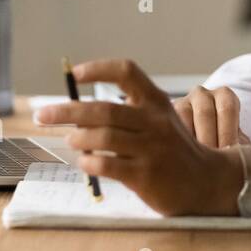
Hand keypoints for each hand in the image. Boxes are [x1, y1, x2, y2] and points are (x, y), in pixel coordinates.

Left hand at [33, 58, 242, 216]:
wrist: (206, 182)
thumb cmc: (174, 150)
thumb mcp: (160, 121)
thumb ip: (127, 113)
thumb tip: (77, 111)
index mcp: (156, 102)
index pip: (126, 72)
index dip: (98, 69)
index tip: (75, 75)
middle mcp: (154, 121)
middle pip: (103, 109)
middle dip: (67, 110)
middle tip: (44, 114)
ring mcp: (151, 149)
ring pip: (103, 137)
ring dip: (78, 138)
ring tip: (72, 140)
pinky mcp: (146, 175)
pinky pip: (108, 165)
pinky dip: (89, 162)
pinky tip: (85, 162)